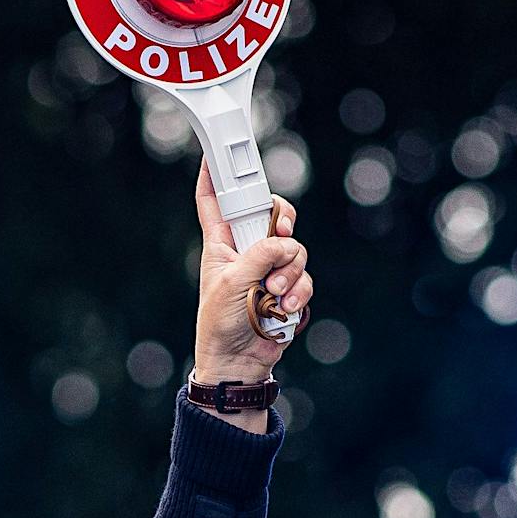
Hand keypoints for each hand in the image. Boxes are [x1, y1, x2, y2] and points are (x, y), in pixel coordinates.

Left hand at [192, 157, 312, 383]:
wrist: (237, 363)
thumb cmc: (221, 324)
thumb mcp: (232, 283)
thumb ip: (260, 254)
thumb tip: (285, 243)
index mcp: (221, 244)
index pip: (214, 203)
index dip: (213, 178)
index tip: (213, 154)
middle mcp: (246, 251)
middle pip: (271, 215)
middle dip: (282, 221)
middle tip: (281, 231)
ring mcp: (269, 270)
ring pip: (295, 248)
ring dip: (289, 271)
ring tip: (274, 294)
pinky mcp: (287, 289)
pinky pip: (303, 277)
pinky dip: (297, 292)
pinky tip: (283, 309)